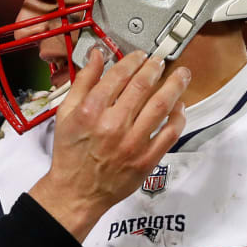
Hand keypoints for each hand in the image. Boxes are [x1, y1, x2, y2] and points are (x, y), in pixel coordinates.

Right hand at [29, 49, 188, 240]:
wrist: (76, 192)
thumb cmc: (70, 153)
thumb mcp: (65, 113)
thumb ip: (82, 82)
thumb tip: (97, 55)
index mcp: (91, 111)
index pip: (118, 75)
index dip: (133, 61)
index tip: (141, 56)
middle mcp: (113, 125)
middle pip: (143, 87)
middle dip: (156, 68)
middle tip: (161, 61)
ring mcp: (132, 143)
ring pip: (160, 106)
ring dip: (174, 86)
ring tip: (181, 75)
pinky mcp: (146, 160)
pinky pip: (169, 134)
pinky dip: (178, 117)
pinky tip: (179, 107)